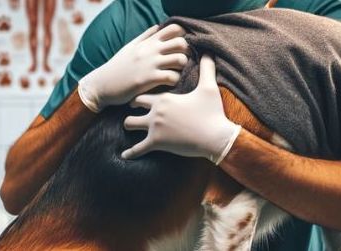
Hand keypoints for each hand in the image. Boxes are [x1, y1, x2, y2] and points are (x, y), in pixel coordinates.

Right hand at [78, 24, 189, 111]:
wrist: (102, 84)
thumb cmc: (117, 67)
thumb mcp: (130, 47)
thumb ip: (145, 36)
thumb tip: (158, 26)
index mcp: (147, 42)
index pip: (173, 29)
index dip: (182, 37)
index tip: (178, 48)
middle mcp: (150, 50)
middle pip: (181, 43)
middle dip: (186, 53)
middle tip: (180, 62)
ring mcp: (150, 64)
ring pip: (180, 60)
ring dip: (182, 68)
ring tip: (175, 73)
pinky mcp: (148, 80)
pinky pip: (172, 77)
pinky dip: (175, 81)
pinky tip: (169, 83)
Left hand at [121, 55, 239, 163]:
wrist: (216, 136)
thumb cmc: (212, 112)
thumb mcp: (209, 88)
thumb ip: (206, 69)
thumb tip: (208, 52)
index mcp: (164, 98)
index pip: (143, 92)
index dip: (140, 92)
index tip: (139, 92)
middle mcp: (155, 111)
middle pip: (133, 105)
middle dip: (131, 106)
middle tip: (132, 107)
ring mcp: (154, 128)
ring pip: (129, 124)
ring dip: (129, 125)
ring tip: (129, 126)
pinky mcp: (157, 143)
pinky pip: (138, 149)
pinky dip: (131, 153)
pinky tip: (124, 156)